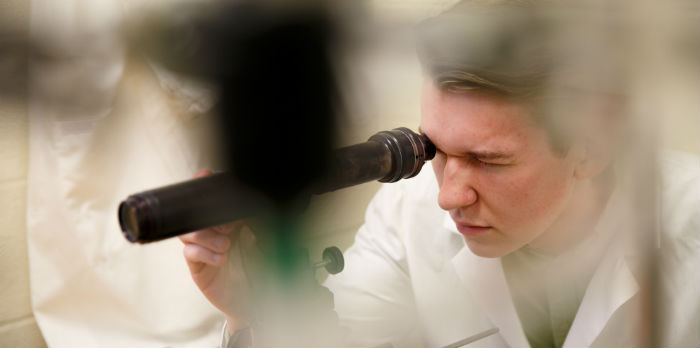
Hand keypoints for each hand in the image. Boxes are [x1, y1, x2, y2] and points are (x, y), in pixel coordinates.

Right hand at [179, 169, 257, 330]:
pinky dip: (204, 253)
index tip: (205, 175)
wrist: (257, 301)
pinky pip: (190, 254)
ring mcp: (202, 251)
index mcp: (225, 222)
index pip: (207, 201)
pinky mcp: (198, 269)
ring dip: (206, 235)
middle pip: (192, 215)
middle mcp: (211, 234)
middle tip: (229, 226)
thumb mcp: (264, 240)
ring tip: (226, 244)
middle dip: (207, 215)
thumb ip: (257, 220)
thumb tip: (251, 202)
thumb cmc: (261, 269)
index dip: (203, 187)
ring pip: (187, 233)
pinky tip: (221, 258)